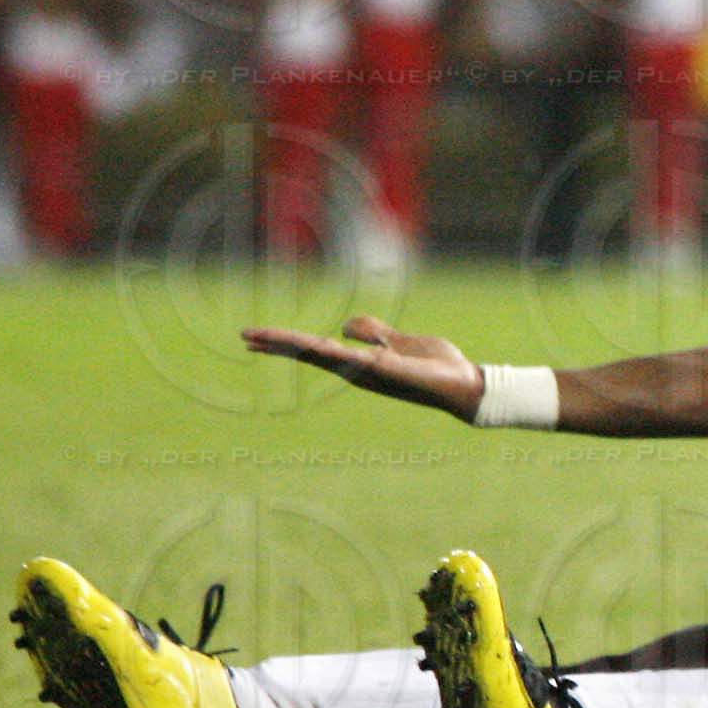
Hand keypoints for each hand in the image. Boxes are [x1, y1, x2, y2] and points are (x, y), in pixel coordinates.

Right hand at [241, 315, 487, 420]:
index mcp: (359, 361)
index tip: (254, 337)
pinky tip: (318, 344)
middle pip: (309, 351)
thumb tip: (346, 325)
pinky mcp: (390, 371)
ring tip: (263, 337)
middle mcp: (358, 370)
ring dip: (295, 344)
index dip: (284, 341)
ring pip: (325, 354)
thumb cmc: (435, 365)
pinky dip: (338, 352)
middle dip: (277, 343)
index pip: (313, 348)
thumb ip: (375, 333)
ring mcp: (371, 372)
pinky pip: (360, 359)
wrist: (464, 383)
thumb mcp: (400, 341)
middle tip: (244, 336)